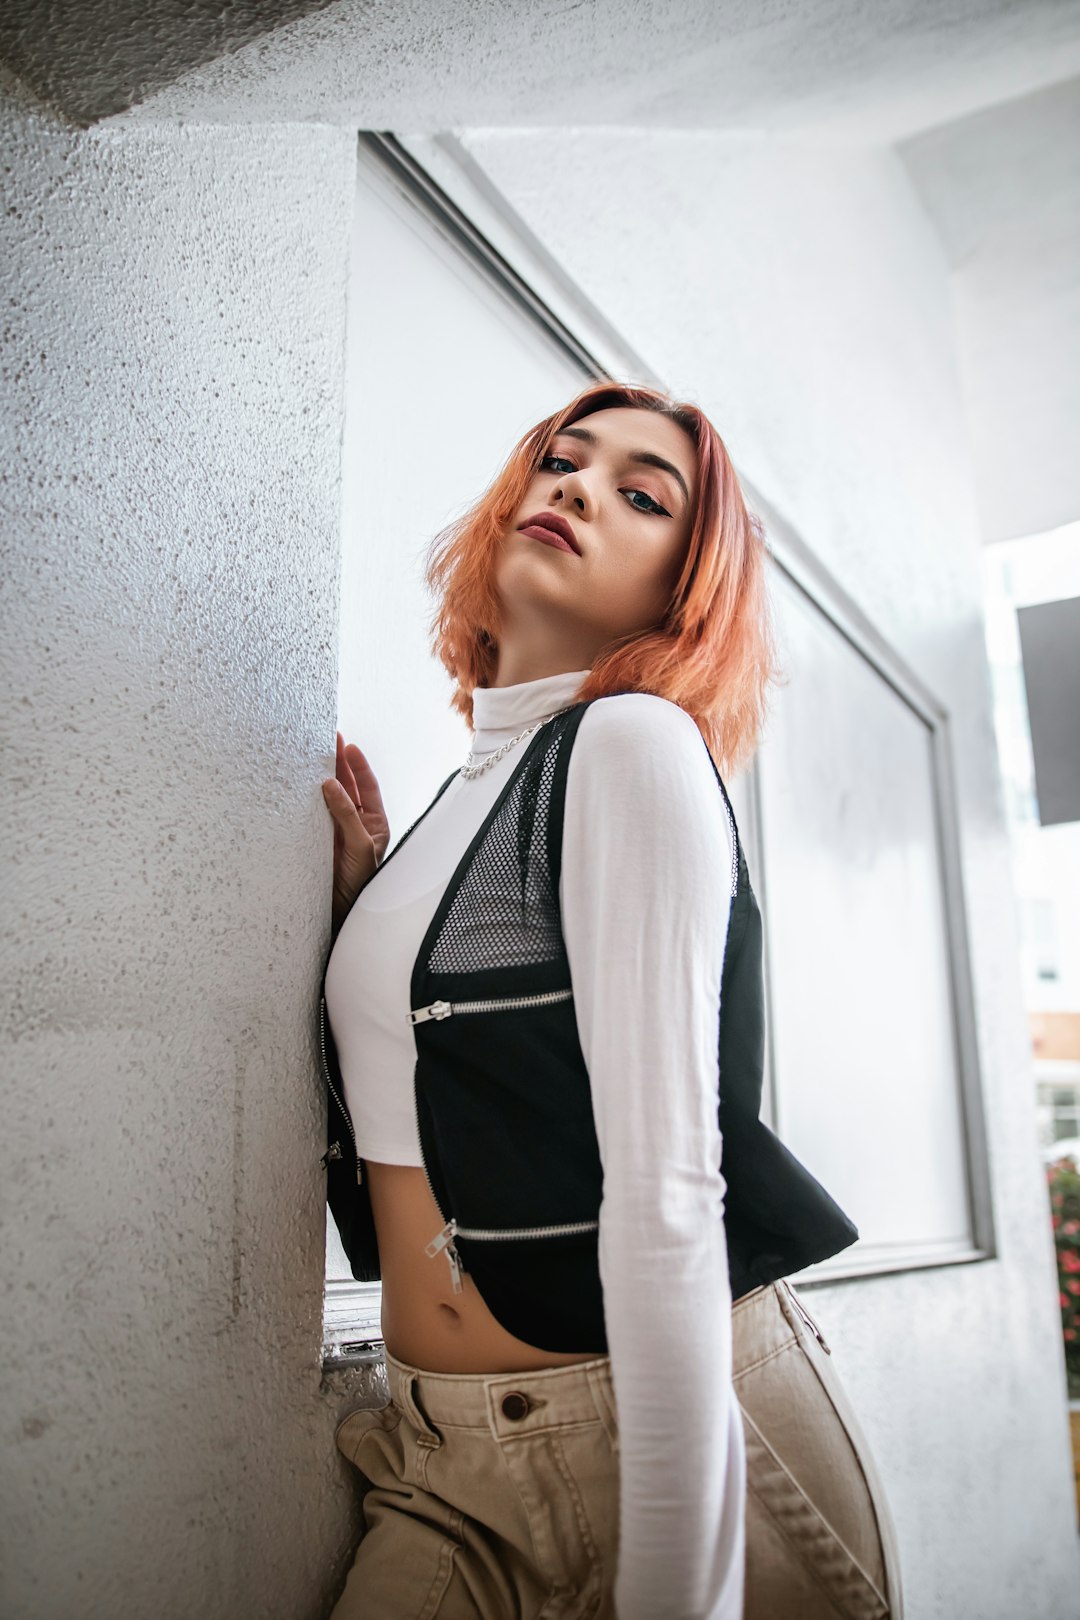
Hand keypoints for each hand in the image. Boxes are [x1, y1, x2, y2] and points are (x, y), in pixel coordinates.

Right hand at [322, 732, 390, 936]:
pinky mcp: (316, 841)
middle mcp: (355, 825)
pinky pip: (312, 815)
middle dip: (339, 763)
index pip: (368, 788)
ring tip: (313, 753)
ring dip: (322, 776)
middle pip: (347, 787)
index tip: (349, 746)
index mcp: (374, 825)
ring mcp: (335, 832)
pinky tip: (300, 784)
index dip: (358, 766)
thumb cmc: (360, 885)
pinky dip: (306, 799)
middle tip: (329, 739)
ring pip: (329, 798)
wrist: (340, 915)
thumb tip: (330, 785)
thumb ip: (347, 815)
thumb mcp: (360, 847)